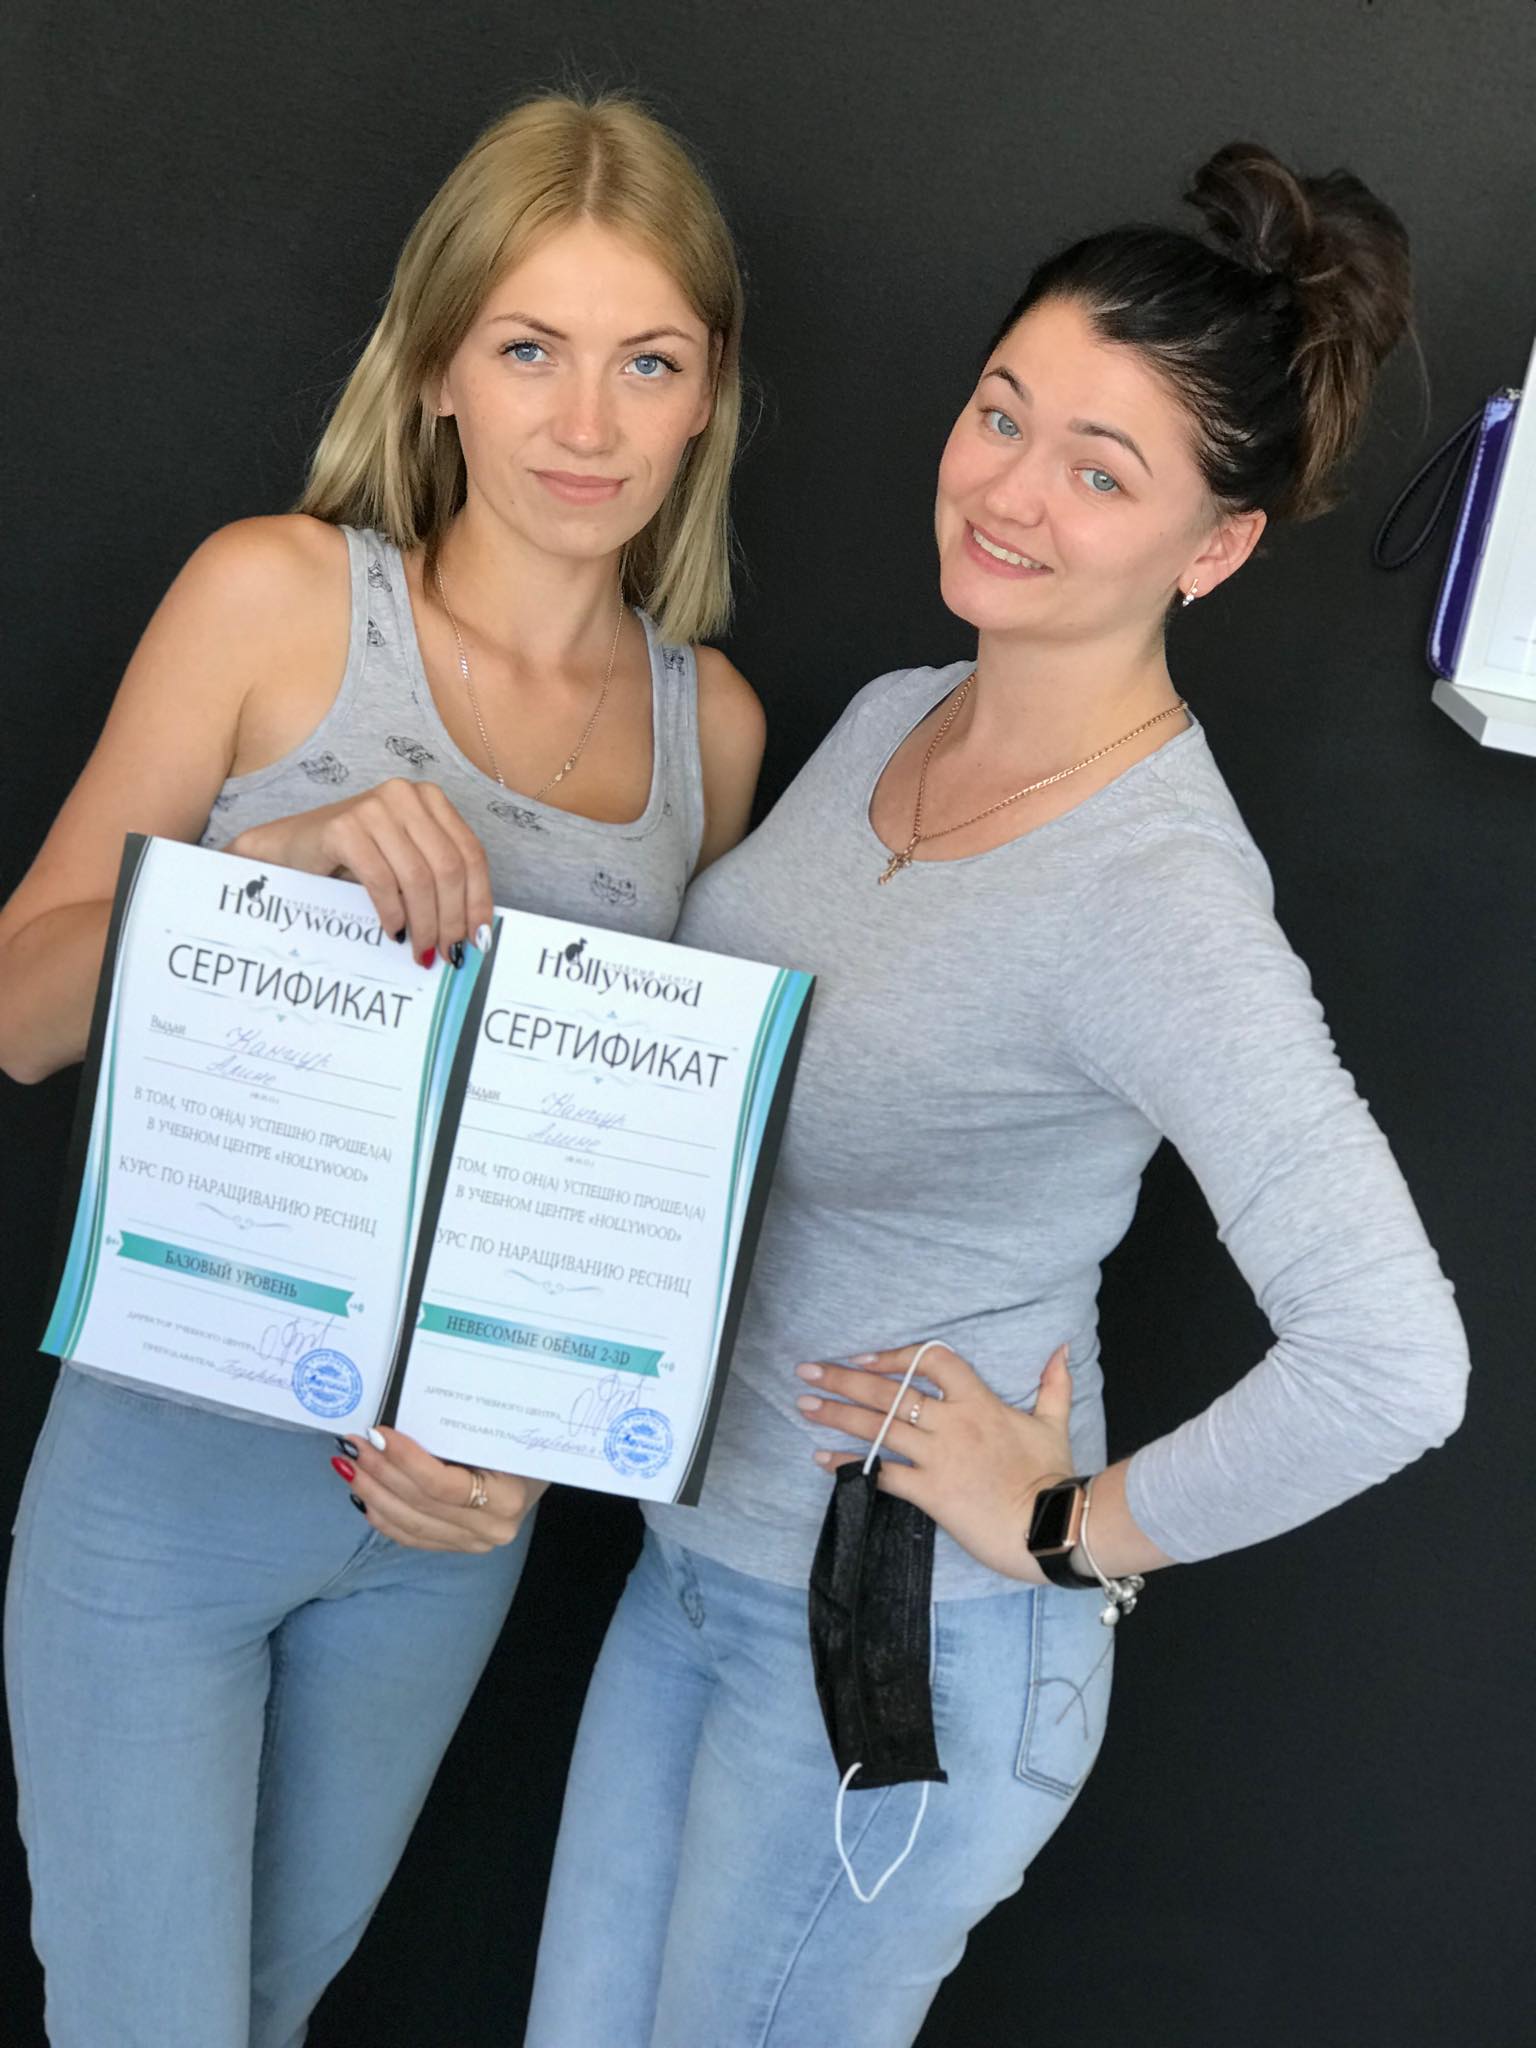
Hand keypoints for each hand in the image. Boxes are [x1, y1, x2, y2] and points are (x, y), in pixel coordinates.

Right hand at [226, 779, 493, 964]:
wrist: (291, 848)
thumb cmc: (355, 858)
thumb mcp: (406, 860)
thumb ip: (437, 880)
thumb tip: (473, 933)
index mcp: (430, 799)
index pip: (470, 853)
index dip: (479, 899)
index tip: (479, 937)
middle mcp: (405, 796)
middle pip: (447, 868)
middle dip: (451, 918)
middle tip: (448, 952)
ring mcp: (374, 808)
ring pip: (418, 878)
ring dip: (423, 923)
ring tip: (420, 949)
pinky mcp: (343, 828)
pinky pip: (382, 880)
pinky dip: (392, 912)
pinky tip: (392, 931)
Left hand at [331, 1426, 546, 1552]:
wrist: (544, 1469)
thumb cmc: (523, 1441)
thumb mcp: (505, 1430)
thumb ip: (463, 1428)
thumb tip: (407, 1409)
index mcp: (508, 1496)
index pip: (444, 1484)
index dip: (406, 1460)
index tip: (377, 1433)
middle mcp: (492, 1527)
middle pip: (420, 1503)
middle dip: (380, 1471)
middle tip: (352, 1443)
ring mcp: (473, 1543)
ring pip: (409, 1523)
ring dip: (372, 1492)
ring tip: (348, 1464)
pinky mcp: (455, 1547)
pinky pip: (409, 1537)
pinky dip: (381, 1515)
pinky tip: (361, 1492)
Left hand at [796, 1342, 1076, 1583]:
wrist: (1052, 1526)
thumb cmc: (1054, 1475)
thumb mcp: (1054, 1423)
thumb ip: (1053, 1384)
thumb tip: (1061, 1349)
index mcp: (979, 1401)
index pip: (932, 1360)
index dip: (896, 1356)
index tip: (864, 1357)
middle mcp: (953, 1423)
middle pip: (890, 1392)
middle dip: (845, 1379)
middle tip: (807, 1371)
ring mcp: (939, 1458)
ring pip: (879, 1428)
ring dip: (837, 1415)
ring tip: (804, 1405)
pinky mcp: (932, 1493)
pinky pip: (883, 1474)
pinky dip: (851, 1465)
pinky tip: (823, 1459)